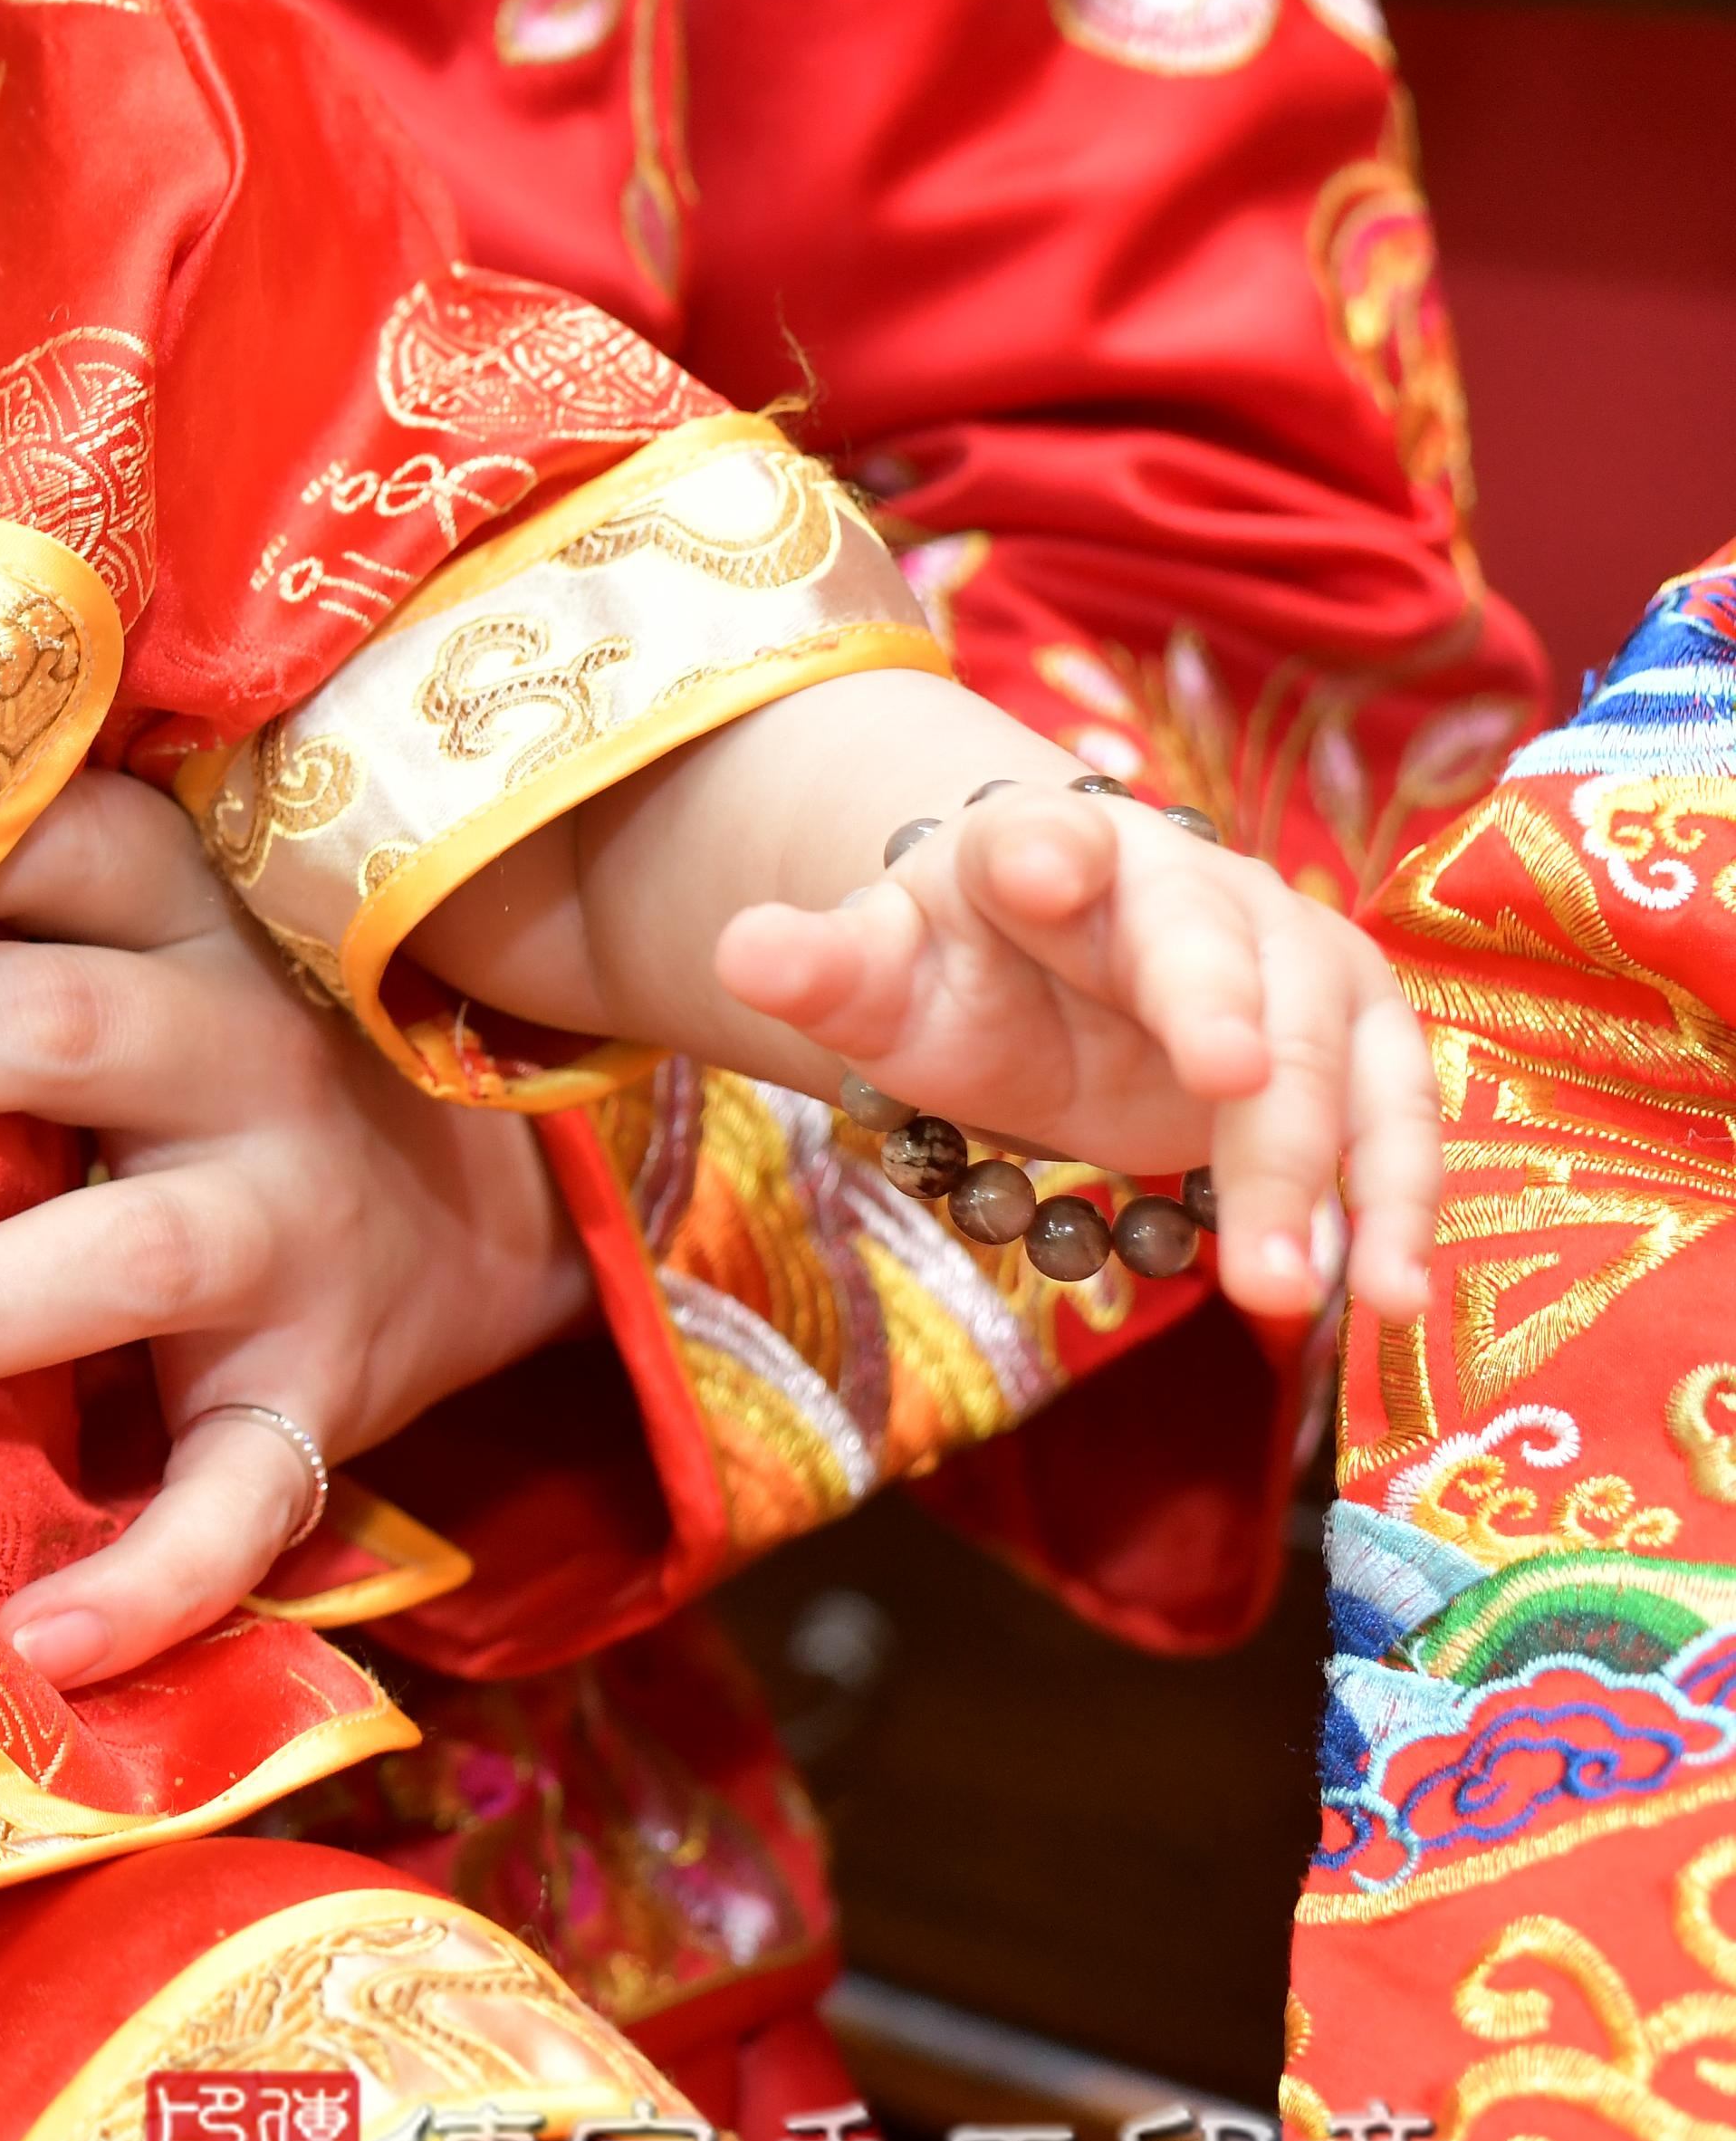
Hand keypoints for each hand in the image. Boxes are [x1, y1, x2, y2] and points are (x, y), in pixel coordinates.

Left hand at [0, 774, 595, 1685]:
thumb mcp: (154, 947)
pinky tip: (33, 1642)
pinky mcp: (323, 1395)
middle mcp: (252, 1056)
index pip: (52, 843)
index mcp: (192, 921)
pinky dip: (144, 1581)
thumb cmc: (229, 1064)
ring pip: (121, 1256)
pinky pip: (240, 1497)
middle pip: (49, 1026)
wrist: (485, 1215)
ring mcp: (293, 1230)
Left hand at [716, 781, 1433, 1322]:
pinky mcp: (1348, 1032)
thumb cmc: (952, 969)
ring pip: (1327, 1053)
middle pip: (1218, 960)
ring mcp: (1288, 952)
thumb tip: (742, 954)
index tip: (1047, 874)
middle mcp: (1190, 882)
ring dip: (1334, 1175)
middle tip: (1230, 1145)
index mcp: (1041, 848)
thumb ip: (818, 967)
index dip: (1051, 855)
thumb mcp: (874, 975)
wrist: (1045, 967)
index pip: (1044, 836)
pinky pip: (1389, 1118)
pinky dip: (1398, 1205)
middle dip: (1235, 1060)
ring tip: (1300, 1296)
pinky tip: (1390, 1304)